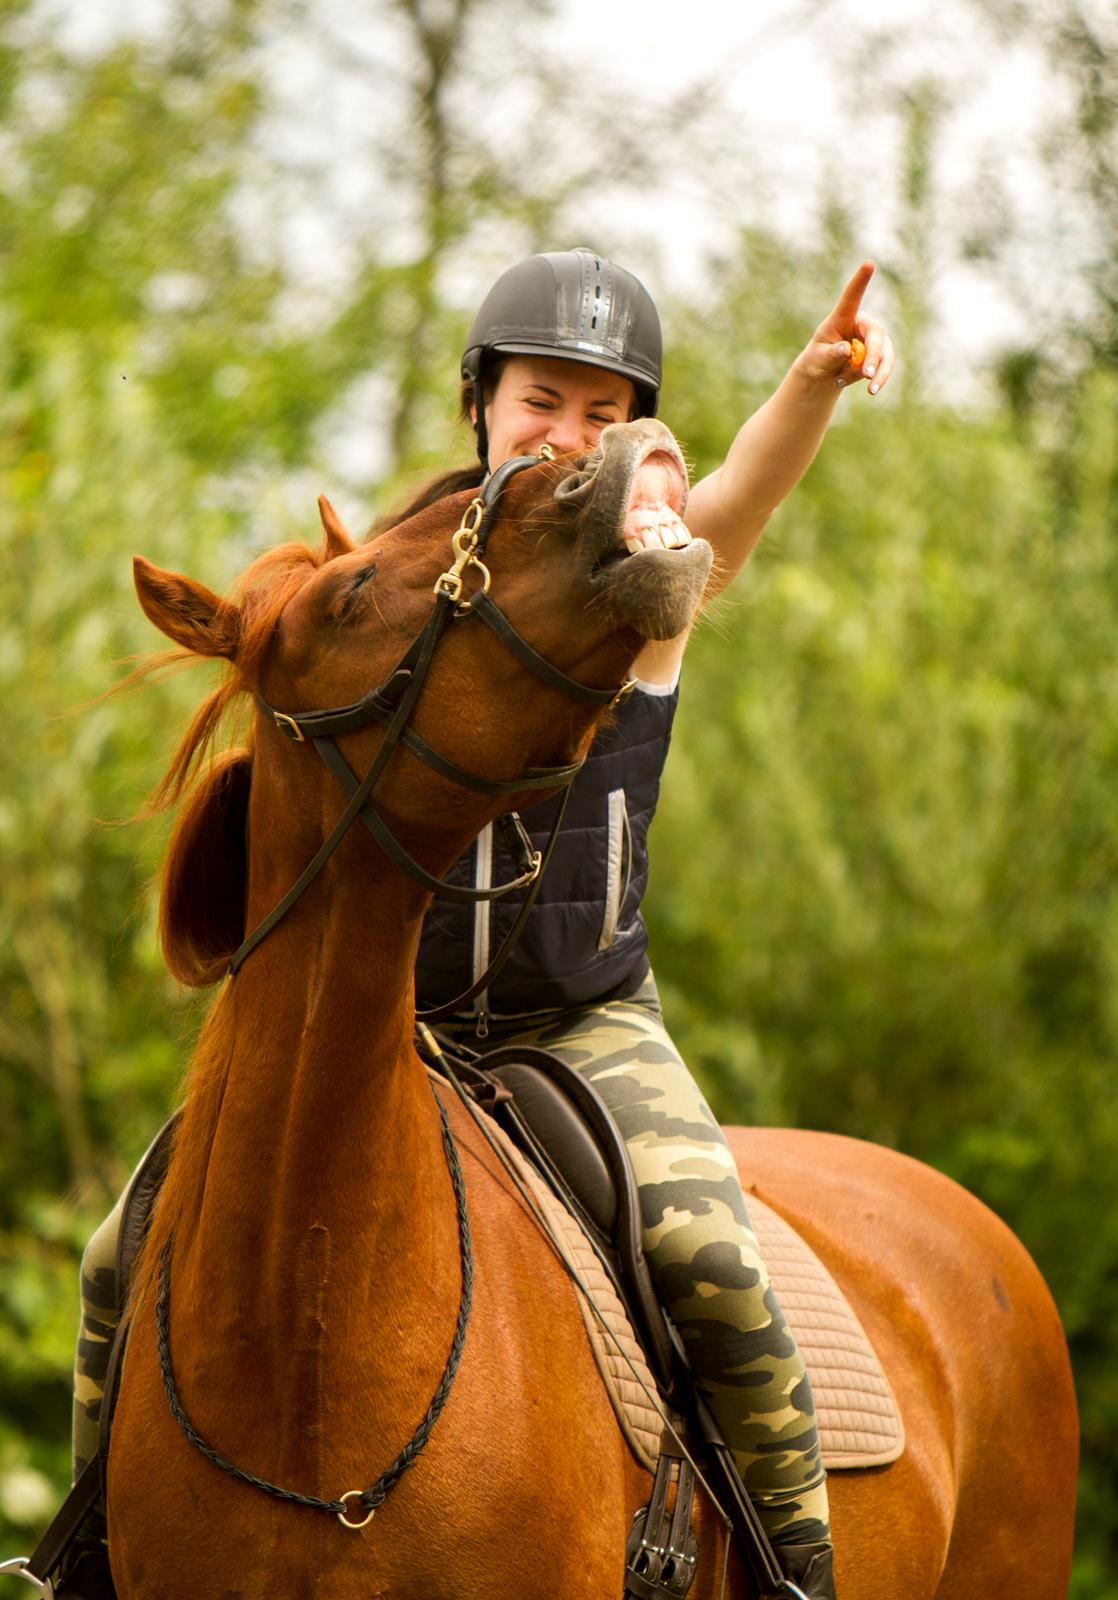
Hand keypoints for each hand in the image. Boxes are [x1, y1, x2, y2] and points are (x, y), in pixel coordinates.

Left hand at [796, 260, 895, 395]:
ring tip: (870, 390)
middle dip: (873, 357)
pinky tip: (866, 388)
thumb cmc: (817, 361)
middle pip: (877, 336)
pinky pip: (886, 366)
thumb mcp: (818, 359)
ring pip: (886, 354)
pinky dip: (876, 379)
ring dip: (878, 373)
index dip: (860, 281)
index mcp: (843, 317)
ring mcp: (874, 339)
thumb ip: (830, 354)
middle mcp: (862, 324)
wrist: (824, 375)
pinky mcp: (881, 354)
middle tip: (867, 375)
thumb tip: (846, 350)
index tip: (869, 263)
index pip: (852, 297)